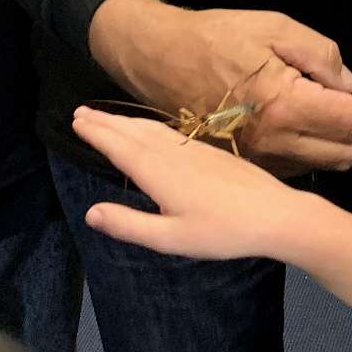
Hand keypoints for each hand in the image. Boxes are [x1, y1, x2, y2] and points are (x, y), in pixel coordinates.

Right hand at [74, 108, 316, 259]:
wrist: (276, 215)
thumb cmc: (222, 232)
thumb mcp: (170, 239)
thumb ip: (129, 225)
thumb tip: (90, 212)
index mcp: (159, 172)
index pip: (119, 146)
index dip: (96, 133)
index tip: (75, 121)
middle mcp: (173, 154)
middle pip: (132, 132)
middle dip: (105, 121)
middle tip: (80, 112)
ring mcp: (194, 150)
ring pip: (152, 130)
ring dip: (125, 122)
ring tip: (105, 118)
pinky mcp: (211, 153)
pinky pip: (169, 133)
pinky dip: (148, 127)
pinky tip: (150, 132)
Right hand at [88, 0, 351, 173]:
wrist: (158, 58)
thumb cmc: (216, 36)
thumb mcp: (276, 27)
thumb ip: (322, 56)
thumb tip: (348, 86)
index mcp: (286, 107)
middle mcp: (276, 142)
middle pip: (345, 153)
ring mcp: (260, 157)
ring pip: (322, 163)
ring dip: (342, 138)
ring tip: (341, 104)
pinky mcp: (248, 160)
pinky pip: (298, 163)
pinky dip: (315, 145)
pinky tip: (312, 117)